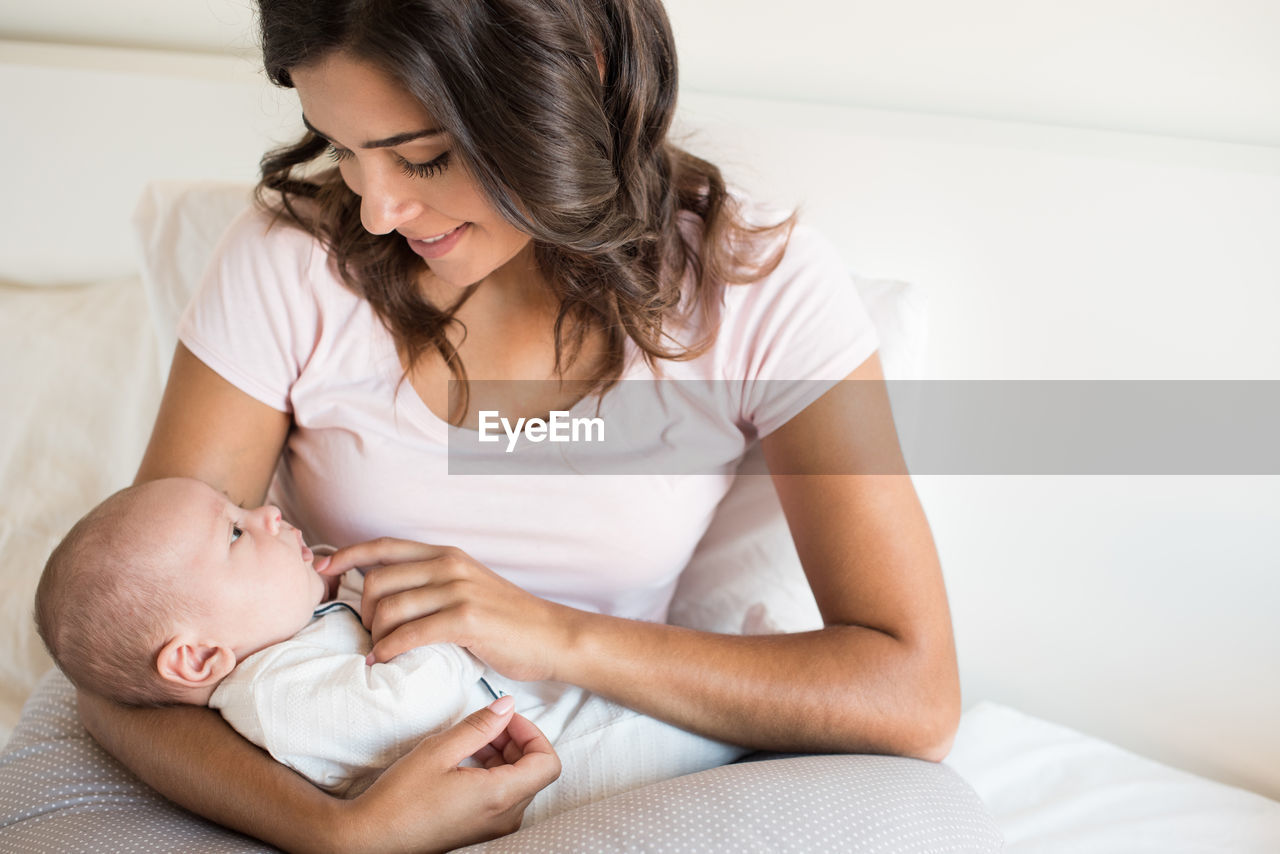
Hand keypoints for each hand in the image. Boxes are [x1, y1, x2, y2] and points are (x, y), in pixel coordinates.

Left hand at [316, 538, 576, 680]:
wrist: (552, 636)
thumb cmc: (509, 620)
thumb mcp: (469, 587)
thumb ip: (433, 584)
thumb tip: (388, 596)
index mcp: (448, 554)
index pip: (386, 546)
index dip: (348, 555)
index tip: (324, 569)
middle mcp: (450, 565)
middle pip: (378, 581)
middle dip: (362, 611)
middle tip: (369, 635)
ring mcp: (458, 590)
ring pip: (389, 608)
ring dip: (374, 635)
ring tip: (378, 651)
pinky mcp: (466, 619)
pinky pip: (410, 633)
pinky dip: (389, 649)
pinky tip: (384, 661)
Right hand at [338, 695, 560, 853]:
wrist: (371, 839)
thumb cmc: (400, 798)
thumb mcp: (439, 751)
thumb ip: (480, 726)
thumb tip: (507, 706)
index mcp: (500, 797)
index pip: (548, 762)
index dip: (533, 733)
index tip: (507, 718)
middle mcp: (505, 817)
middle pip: (535, 771)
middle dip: (517, 741)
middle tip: (488, 723)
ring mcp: (495, 827)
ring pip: (520, 783)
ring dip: (505, 755)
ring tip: (473, 740)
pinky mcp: (482, 830)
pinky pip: (504, 796)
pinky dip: (495, 773)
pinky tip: (466, 760)